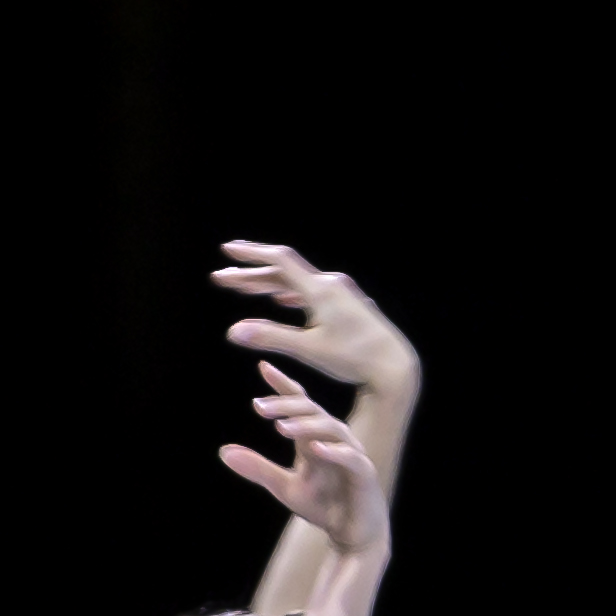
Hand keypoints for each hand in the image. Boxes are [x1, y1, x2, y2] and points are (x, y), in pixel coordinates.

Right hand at [216, 240, 417, 396]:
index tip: (227, 251)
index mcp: (320, 290)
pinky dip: (290, 294)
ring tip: (244, 287)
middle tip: (221, 277)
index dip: (251, 254)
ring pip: (296, 284)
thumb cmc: (354, 359)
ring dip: (268, 285)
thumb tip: (232, 332)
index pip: (279, 261)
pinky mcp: (346, 306)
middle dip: (251, 275)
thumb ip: (271, 337)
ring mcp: (340, 294)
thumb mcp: (309, 350)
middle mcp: (330, 284)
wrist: (394, 365)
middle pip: (283, 272)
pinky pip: (310, 293)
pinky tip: (283, 301)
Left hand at [217, 361, 385, 564]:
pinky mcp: (364, 473)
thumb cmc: (323, 505)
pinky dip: (333, 451)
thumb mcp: (284, 487)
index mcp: (314, 437)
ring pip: (331, 428)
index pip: (300, 403)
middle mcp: (334, 439)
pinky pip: (351, 457)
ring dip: (306, 425)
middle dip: (286, 406)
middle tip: (259, 407)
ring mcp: (352, 454)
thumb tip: (223, 451)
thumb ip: (257, 468)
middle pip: (311, 411)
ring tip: (281, 428)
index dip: (283, 385)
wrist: (353, 533)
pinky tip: (314, 449)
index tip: (263, 367)